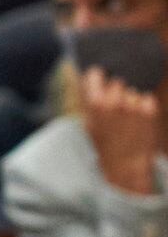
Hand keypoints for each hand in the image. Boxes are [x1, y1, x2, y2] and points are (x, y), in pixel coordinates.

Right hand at [76, 65, 160, 195]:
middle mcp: (114, 101)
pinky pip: (145, 97)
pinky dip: (143, 105)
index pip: (96, 74)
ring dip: (130, 99)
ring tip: (127, 116)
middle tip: (114, 107)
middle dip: (115, 91)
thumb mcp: (87, 122)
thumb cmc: (104, 142)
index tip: (99, 82)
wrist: (126, 162)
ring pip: (132, 90)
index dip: (98, 78)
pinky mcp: (149, 109)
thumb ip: (86, 98)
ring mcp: (133, 105)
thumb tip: (87, 75)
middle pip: (117, 81)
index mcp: (95, 103)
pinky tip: (137, 119)